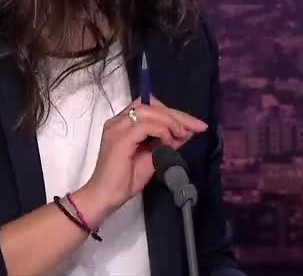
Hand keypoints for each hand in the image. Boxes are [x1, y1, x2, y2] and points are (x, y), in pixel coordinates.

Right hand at [74, 95, 206, 225]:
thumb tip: (186, 132)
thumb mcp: (153, 157)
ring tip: (182, 135)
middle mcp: (118, 121)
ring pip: (148, 111)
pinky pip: (145, 125)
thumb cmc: (124, 180)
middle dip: (177, 114)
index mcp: (123, 123)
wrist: (105, 196)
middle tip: (196, 126)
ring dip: (170, 121)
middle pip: (151, 104)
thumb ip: (167, 143)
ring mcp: (117, 127)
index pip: (150, 106)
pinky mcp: (120, 138)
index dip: (173, 113)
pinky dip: (161, 131)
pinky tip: (169, 142)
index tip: (195, 124)